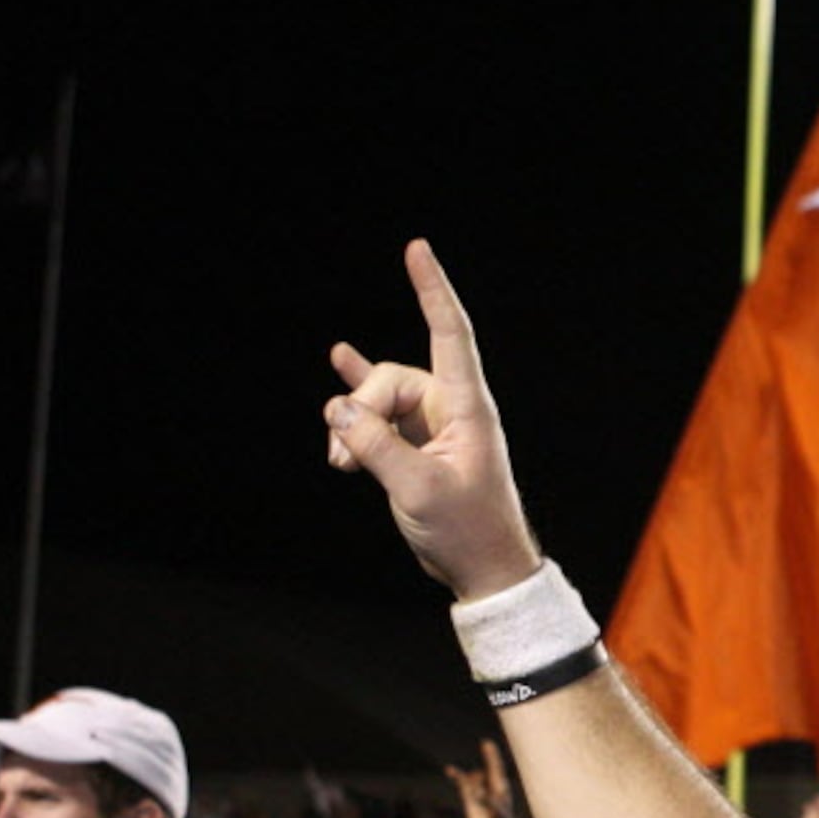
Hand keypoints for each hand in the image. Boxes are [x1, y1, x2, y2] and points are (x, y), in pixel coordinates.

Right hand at [325, 240, 542, 601]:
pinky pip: (380, 407)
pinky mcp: (414, 443)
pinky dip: (359, 389)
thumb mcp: (417, 490)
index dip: (432, 290)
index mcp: (467, 408)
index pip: (450, 334)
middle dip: (358, 412)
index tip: (417, 249)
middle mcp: (450, 408)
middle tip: (344, 461)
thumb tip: (336, 410)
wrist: (482, 568)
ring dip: (352, 428)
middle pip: (390, 379)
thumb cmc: (465, 529)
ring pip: (376, 400)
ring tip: (340, 465)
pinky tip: (340, 356)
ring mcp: (431, 424)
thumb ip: (375, 447)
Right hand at [445, 738, 521, 817]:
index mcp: (501, 788)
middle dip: (489, 756)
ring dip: (466, 776)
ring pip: (472, 777)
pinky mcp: (470, 797)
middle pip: (489, 768)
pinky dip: (457, 776)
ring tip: (461, 782)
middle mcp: (491, 786)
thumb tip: (477, 791)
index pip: (497, 768)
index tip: (488, 743)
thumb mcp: (496, 817)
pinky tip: (449, 769)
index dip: (493, 755)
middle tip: (487, 744)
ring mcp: (480, 790)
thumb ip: (487, 803)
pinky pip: (462, 784)